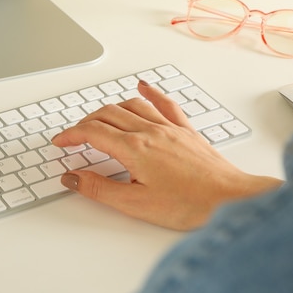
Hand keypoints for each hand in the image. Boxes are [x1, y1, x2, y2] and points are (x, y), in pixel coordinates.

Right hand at [52, 80, 281, 229]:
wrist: (232, 200)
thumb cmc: (191, 205)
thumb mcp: (135, 204)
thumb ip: (99, 189)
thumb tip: (72, 178)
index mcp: (135, 149)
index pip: (92, 133)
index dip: (71, 135)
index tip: (60, 142)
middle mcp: (150, 132)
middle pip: (107, 115)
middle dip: (84, 123)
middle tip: (73, 136)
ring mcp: (169, 128)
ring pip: (131, 106)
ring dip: (108, 109)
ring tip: (96, 119)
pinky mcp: (186, 131)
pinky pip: (164, 103)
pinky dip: (149, 93)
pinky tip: (142, 87)